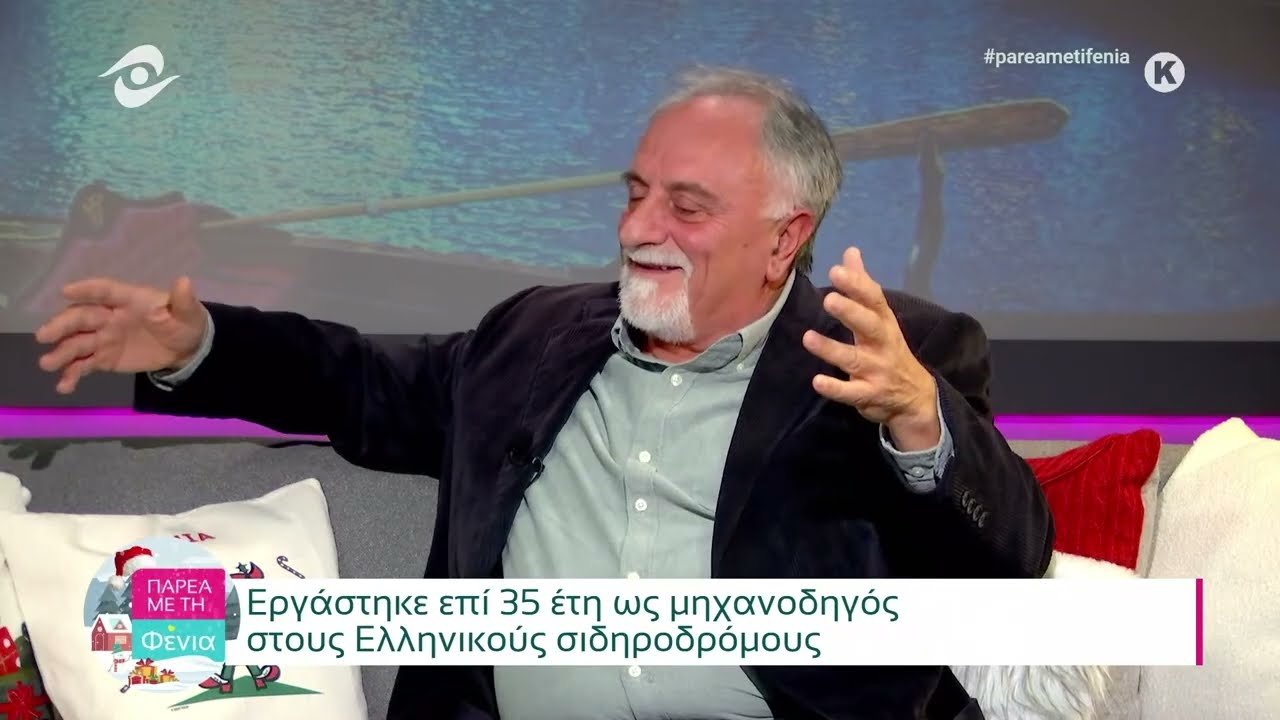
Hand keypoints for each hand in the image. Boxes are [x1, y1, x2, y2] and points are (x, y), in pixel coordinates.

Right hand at [34, 276, 207, 393]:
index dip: (87, 290)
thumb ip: (183, 300)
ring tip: (47, 364)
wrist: (184, 349)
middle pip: (82, 317)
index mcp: (128, 299)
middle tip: (44, 336)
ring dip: (61, 352)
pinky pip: (84, 365)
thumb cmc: (183, 323)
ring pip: (77, 343)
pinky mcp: (103, 358)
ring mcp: (103, 338)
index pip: (105, 291)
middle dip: (62, 325)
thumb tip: (185, 281)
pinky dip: (72, 375)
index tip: (66, 291)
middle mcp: (109, 316)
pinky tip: (64, 386)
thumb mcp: (188, 312)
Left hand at [802, 247, 940, 450]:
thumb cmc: (888, 349)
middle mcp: (882, 344)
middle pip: (869, 326)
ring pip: (853, 359)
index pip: (874, 300)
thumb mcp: (880, 317)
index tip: (837, 271)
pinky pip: (851, 393)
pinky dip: (835, 388)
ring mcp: (877, 371)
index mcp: (884, 322)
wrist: (914, 397)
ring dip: (831, 349)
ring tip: (808, 337)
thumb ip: (863, 286)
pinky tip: (817, 380)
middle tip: (828, 298)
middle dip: (851, 313)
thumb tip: (850, 252)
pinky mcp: (869, 395)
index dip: (857, 286)